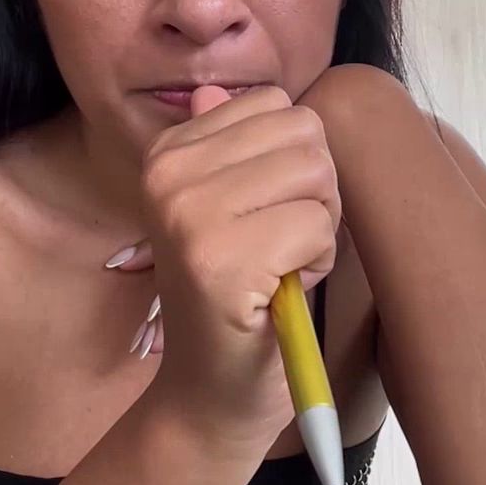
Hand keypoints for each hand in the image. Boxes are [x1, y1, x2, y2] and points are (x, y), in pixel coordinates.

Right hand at [133, 84, 340, 460]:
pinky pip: (318, 224)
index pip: (277, 105)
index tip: (261, 214)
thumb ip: (225, 146)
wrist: (210, 394)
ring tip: (278, 264)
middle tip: (277, 244)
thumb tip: (213, 90)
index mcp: (168, 152)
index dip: (292, 162)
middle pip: (305, 134)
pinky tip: (279, 290)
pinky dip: (316, 262)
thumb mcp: (223, 210)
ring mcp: (188, 214)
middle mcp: (168, 174)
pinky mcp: (219, 259)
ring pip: (317, 174)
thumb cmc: (234, 298)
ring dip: (317, 225)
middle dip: (314, 191)